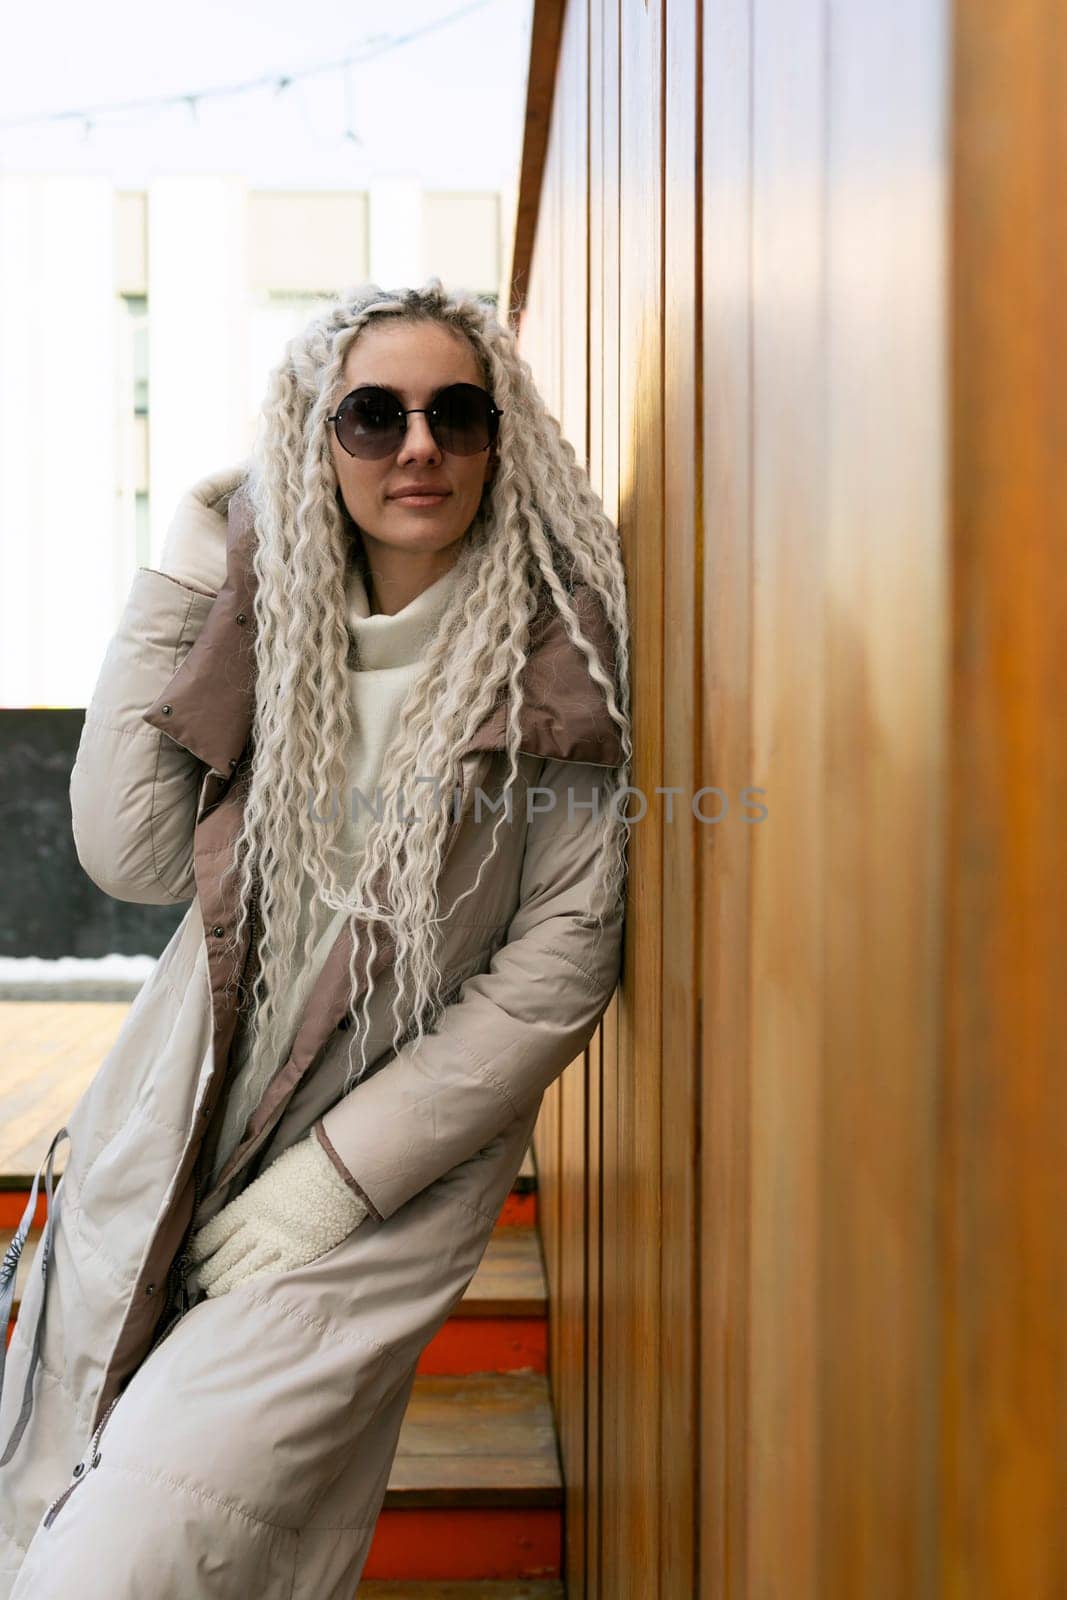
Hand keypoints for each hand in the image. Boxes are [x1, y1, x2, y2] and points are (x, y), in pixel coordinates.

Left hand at [187, 1132, 368, 1298]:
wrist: (344, 1168)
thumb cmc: (312, 1161)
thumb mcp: (273, 1173)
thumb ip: (257, 1196)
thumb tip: (247, 1210)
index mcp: (250, 1202)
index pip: (216, 1231)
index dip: (202, 1247)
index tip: (194, 1256)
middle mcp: (258, 1225)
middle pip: (226, 1254)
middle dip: (210, 1270)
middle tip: (200, 1281)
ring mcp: (279, 1242)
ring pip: (243, 1269)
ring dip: (225, 1282)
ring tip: (213, 1291)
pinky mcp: (300, 1254)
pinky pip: (270, 1275)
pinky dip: (251, 1285)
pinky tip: (239, 1293)